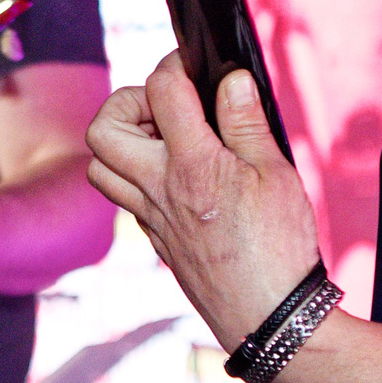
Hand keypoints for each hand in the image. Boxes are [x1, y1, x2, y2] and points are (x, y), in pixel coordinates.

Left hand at [85, 52, 322, 348]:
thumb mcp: (276, 174)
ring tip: (166, 140)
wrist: (269, 318)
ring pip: (101, 167)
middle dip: (128, 101)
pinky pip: (124, 198)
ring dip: (122, 142)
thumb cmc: (280, 248)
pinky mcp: (156, 240)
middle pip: (104, 128)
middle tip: (166, 106)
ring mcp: (152, 217)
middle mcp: (160, 189)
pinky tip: (177, 177)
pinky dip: (137, 176)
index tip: (193, 65)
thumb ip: (246, 123)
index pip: (162, 91)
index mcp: (192, 165)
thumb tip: (230, 79)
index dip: (176, 64)